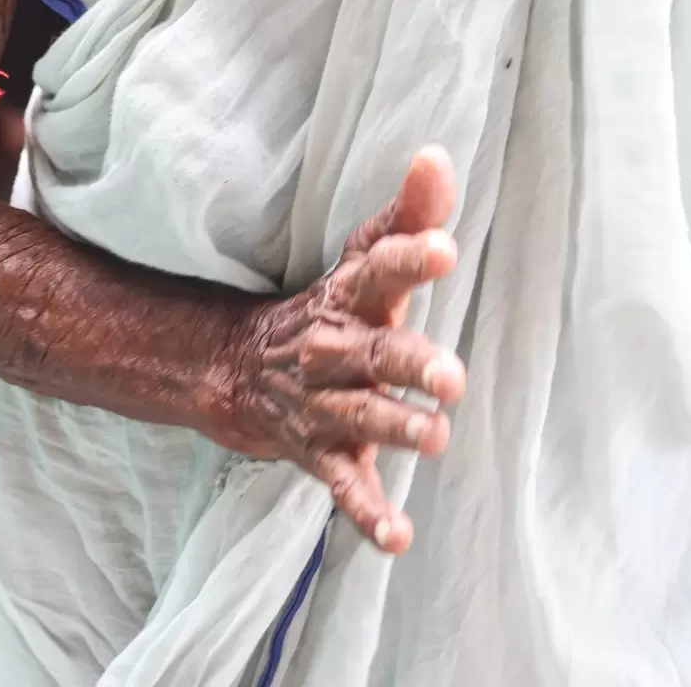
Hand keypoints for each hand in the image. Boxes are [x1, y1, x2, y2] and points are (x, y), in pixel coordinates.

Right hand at [219, 146, 464, 552]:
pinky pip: (344, 486)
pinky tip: (397, 536)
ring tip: (435, 436)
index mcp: (351, 297)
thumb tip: (438, 155)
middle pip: (375, 353)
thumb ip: (407, 214)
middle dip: (411, 364)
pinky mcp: (323, 454)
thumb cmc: (331, 309)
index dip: (410, 258)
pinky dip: (369, 514)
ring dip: (398, 428)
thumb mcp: (362, 261)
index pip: (380, 269)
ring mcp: (327, 405)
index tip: (445, 248)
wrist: (239, 371)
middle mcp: (337, 350)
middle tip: (451, 377)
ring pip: (363, 418)